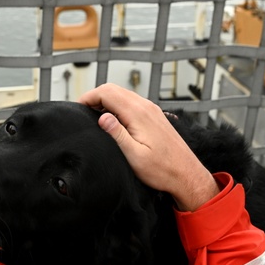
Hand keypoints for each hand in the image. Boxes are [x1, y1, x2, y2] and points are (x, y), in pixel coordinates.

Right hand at [79, 84, 217, 210]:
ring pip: (123, 95)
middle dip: (95, 97)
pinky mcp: (155, 116)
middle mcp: (146, 107)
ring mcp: (152, 110)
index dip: (89, 97)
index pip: (107, 93)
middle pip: (114, 89)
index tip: (78, 108)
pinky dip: (118, 106)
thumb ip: (117, 134)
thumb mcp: (134, 156)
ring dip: (106, 101)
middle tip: (83, 112)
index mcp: (139, 114)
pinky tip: (113, 120)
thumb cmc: (162, 170)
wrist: (186, 174)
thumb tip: (102, 117)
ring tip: (94, 116)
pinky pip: (132, 102)